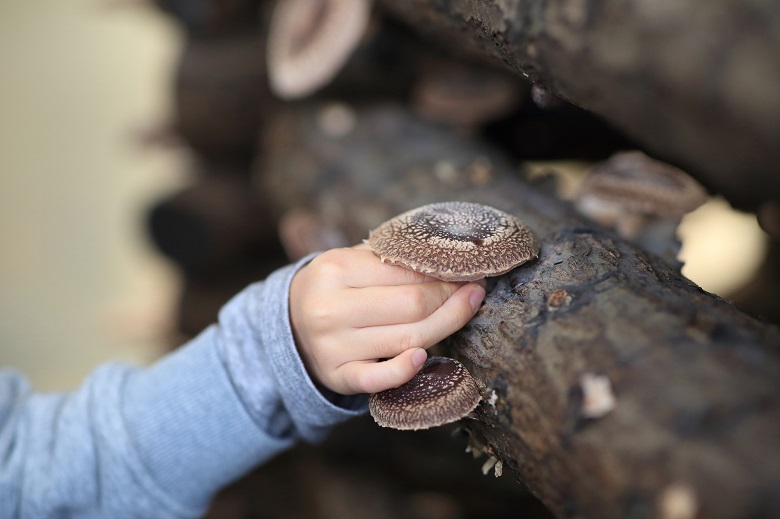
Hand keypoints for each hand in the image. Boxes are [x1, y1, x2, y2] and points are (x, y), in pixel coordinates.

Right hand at [289, 244, 485, 394]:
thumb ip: (390, 260)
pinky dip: (403, 371)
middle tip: (474, 289)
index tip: (466, 270)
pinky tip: (423, 358)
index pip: (405, 272)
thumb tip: (448, 261)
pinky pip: (378, 378)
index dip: (443, 273)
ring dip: (446, 325)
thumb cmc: (335, 289)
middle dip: (451, 298)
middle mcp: (331, 309)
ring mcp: (334, 347)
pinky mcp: (339, 377)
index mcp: (335, 270)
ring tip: (468, 308)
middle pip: (412, 307)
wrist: (290, 324)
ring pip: (406, 340)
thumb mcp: (350, 262)